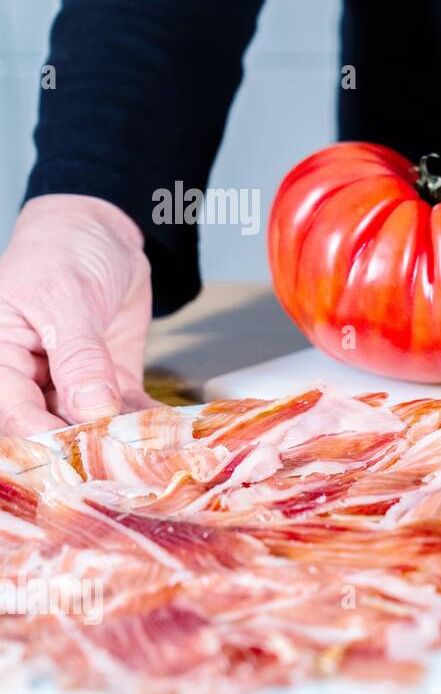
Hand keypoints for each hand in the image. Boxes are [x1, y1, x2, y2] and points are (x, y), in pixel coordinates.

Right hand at [0, 195, 155, 435]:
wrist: (101, 232)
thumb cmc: (62, 251)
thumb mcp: (65, 298)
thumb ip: (78, 356)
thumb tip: (91, 409)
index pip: (13, 412)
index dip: (44, 439)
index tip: (80, 457)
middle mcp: (29, 377)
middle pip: (51, 427)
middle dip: (88, 447)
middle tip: (127, 462)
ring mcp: (70, 383)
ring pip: (90, 425)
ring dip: (122, 439)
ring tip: (157, 451)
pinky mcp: (108, 382)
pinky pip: (126, 410)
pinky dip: (148, 421)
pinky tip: (172, 432)